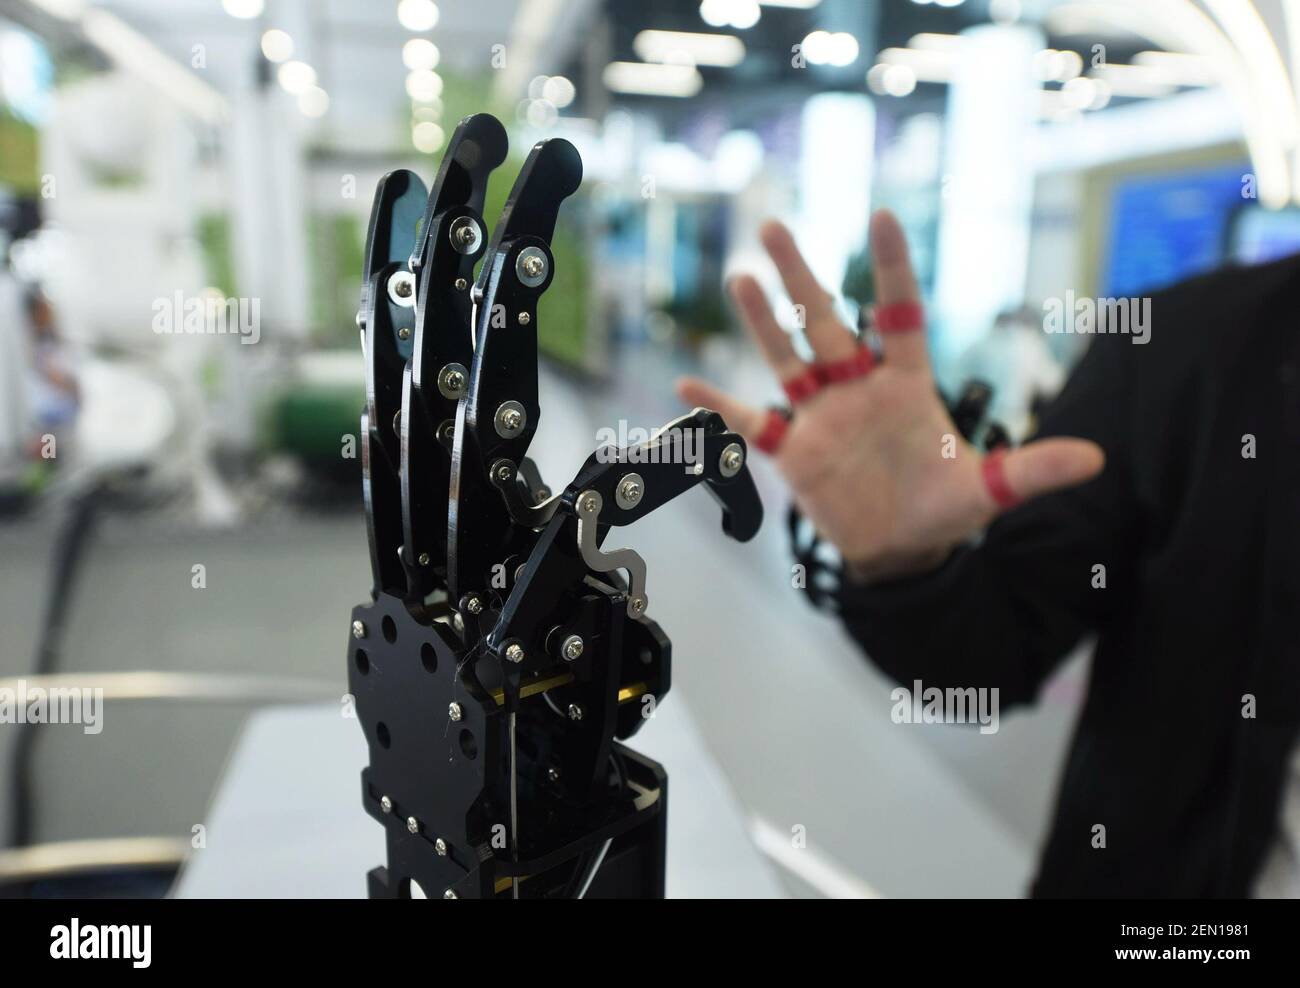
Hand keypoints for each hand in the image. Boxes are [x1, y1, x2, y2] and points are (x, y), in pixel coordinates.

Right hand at [676, 210, 1104, 583]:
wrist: (901, 550)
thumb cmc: (944, 510)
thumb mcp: (988, 490)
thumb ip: (1032, 470)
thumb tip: (1097, 459)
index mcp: (905, 383)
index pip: (898, 313)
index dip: (892, 268)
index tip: (881, 215)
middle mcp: (857, 388)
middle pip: (825, 320)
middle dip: (801, 275)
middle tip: (776, 224)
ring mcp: (821, 415)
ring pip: (786, 356)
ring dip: (762, 322)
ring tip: (740, 278)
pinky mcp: (793, 451)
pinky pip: (749, 423)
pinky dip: (718, 407)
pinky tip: (685, 385)